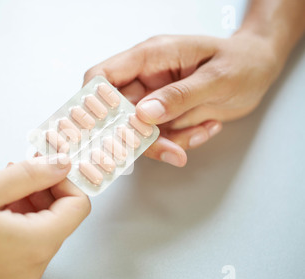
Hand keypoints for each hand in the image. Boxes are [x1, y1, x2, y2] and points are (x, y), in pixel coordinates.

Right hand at [0, 154, 90, 278]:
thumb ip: (30, 174)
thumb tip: (62, 165)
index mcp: (36, 244)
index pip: (78, 207)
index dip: (65, 181)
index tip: (45, 167)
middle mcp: (35, 264)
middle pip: (60, 218)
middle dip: (43, 189)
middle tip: (16, 172)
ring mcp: (22, 274)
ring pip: (43, 228)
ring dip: (29, 203)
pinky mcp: (9, 276)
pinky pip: (28, 243)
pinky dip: (19, 221)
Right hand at [84, 32, 281, 165]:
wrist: (259, 69)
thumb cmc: (241, 62)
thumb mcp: (216, 78)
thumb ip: (179, 95)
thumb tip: (144, 114)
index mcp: (150, 57)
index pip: (103, 76)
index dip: (93, 102)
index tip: (101, 128)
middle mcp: (146, 79)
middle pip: (118, 114)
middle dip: (138, 135)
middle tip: (167, 147)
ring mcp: (154, 100)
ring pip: (140, 132)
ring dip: (167, 142)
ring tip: (201, 131)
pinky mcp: (165, 117)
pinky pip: (161, 139)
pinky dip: (181, 141)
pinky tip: (207, 127)